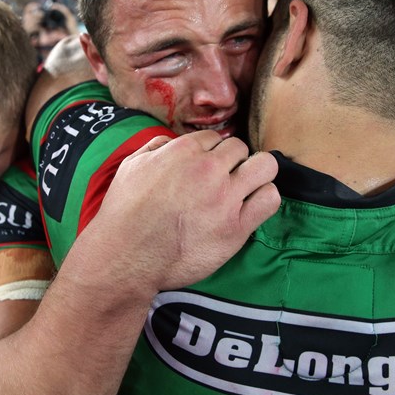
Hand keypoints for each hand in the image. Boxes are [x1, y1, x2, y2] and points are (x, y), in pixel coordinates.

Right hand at [89, 130, 279, 292]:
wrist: (126, 257)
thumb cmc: (124, 214)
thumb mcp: (131, 166)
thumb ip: (155, 146)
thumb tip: (172, 142)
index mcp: (184, 151)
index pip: (216, 138)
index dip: (211, 153)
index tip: (207, 168)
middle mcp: (209, 170)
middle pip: (241, 149)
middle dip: (233, 162)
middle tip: (222, 181)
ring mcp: (226, 198)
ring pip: (265, 166)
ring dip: (256, 174)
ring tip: (245, 189)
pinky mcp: (237, 227)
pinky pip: (270, 199)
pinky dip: (265, 199)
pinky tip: (252, 206)